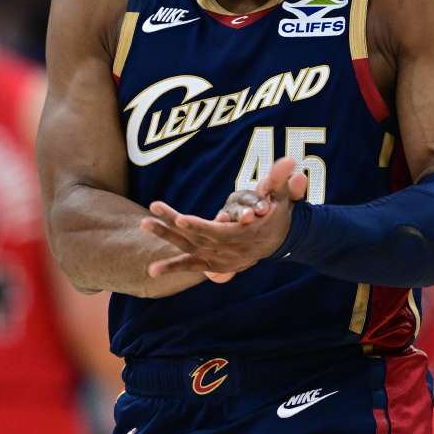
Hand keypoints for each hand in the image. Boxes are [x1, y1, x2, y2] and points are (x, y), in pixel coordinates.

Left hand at [140, 157, 307, 282]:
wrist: (277, 241)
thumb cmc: (277, 214)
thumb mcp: (283, 198)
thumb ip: (283, 182)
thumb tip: (291, 163)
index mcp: (242, 236)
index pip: (218, 232)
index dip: (199, 226)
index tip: (180, 219)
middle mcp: (227, 249)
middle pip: (195, 238)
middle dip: (170, 227)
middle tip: (147, 217)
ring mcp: (219, 257)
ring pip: (188, 249)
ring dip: (164, 240)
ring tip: (142, 228)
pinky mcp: (214, 264)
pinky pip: (191, 266)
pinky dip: (173, 267)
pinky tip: (151, 270)